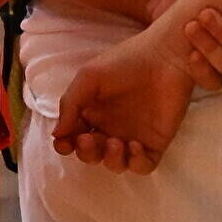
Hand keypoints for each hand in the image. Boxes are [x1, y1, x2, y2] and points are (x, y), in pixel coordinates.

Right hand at [54, 30, 195, 172]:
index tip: (64, 143)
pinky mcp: (156, 141)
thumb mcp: (88, 77)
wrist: (164, 55)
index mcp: (92, 114)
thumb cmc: (124, 62)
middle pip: (92, 154)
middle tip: (88, 139)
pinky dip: (136, 162)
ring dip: (111, 160)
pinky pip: (143, 165)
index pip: (73, 138)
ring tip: (115, 142)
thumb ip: (70, 105)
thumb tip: (56, 134)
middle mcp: (110, 128)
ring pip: (116, 164)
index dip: (65, 145)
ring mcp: (133, 136)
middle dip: (87, 153)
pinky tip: (134, 145)